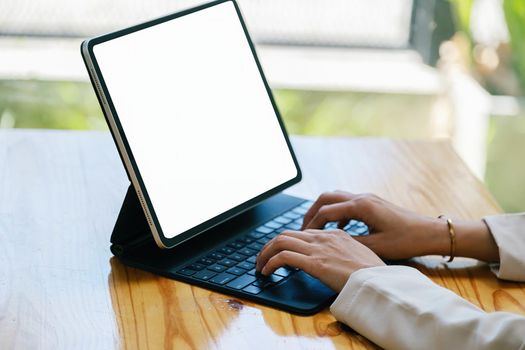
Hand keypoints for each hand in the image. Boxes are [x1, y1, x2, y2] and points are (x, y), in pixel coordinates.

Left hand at [255, 229, 384, 291]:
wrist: (382, 281)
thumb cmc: (375, 273)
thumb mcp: (360, 255)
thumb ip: (344, 252)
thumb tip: (334, 261)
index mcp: (335, 234)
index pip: (303, 233)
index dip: (288, 242)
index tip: (281, 252)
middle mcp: (324, 237)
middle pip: (287, 234)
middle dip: (270, 245)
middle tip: (263, 257)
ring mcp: (318, 249)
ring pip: (280, 242)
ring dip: (265, 253)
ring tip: (260, 265)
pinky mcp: (314, 263)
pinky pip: (283, 258)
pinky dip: (270, 263)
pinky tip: (267, 271)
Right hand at [302, 191, 498, 261]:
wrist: (428, 232)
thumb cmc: (405, 240)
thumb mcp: (375, 246)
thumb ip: (350, 242)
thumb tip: (329, 243)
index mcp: (361, 206)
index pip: (326, 212)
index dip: (312, 225)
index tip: (303, 237)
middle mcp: (361, 197)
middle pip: (325, 198)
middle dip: (311, 212)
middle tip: (303, 229)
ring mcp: (367, 198)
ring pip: (335, 198)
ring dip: (322, 210)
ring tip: (315, 228)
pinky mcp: (371, 203)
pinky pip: (345, 203)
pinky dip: (335, 213)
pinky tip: (336, 229)